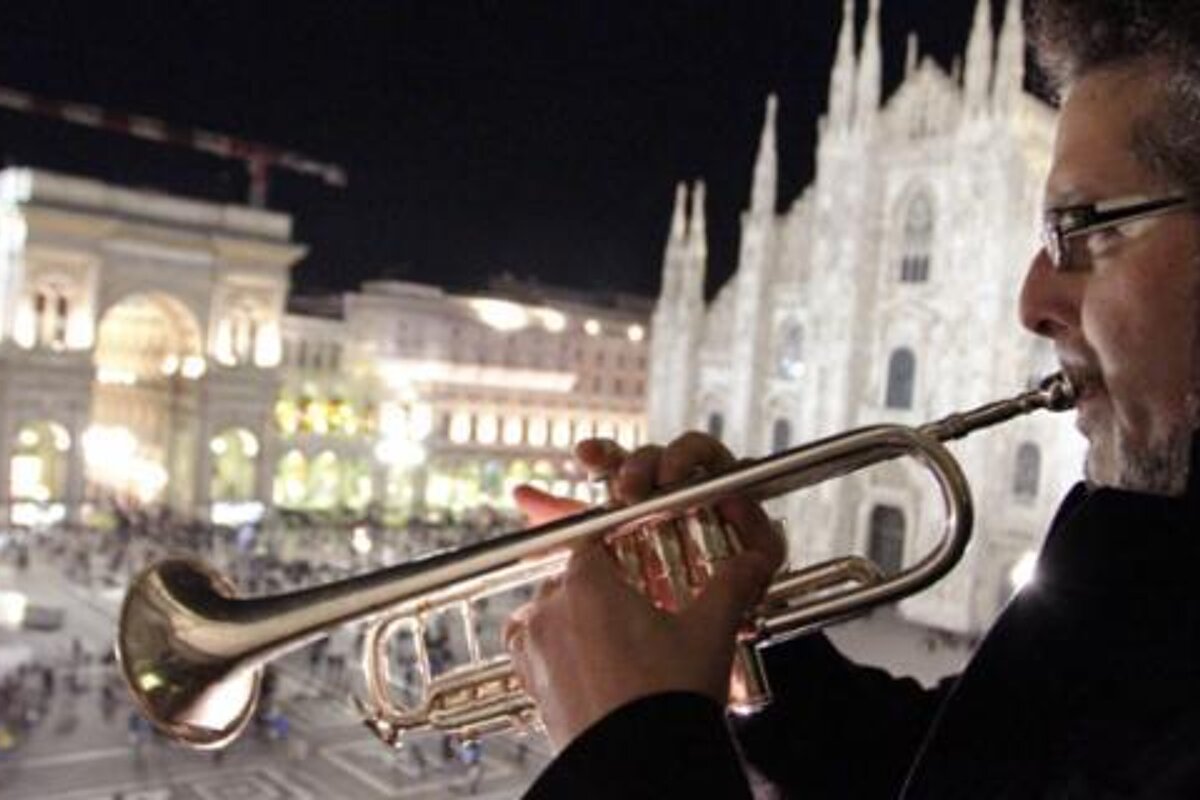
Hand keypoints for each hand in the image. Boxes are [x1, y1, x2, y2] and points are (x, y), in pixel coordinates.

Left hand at [505, 433, 784, 750]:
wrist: (638, 767)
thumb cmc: (668, 697)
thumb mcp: (708, 632)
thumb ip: (729, 585)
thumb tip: (753, 560)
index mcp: (588, 581)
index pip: (592, 538)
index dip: (615, 545)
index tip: (634, 557)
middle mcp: (550, 607)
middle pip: (570, 575)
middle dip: (599, 586)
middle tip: (634, 607)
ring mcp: (533, 647)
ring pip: (549, 610)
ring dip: (574, 616)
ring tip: (616, 639)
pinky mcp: (529, 682)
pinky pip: (531, 647)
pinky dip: (554, 646)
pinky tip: (587, 660)